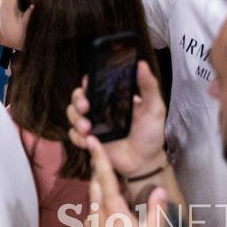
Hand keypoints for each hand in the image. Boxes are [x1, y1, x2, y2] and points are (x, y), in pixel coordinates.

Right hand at [67, 60, 166, 177]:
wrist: (145, 163)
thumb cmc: (150, 133)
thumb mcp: (154, 108)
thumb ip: (148, 87)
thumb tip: (142, 64)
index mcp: (112, 99)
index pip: (94, 85)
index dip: (87, 83)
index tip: (87, 83)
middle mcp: (99, 110)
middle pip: (77, 98)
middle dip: (77, 100)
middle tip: (85, 107)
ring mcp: (91, 125)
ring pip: (72, 114)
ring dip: (76, 120)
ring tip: (87, 128)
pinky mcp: (88, 141)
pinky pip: (73, 135)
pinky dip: (77, 137)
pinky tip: (88, 141)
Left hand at [84, 135, 165, 226]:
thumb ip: (157, 211)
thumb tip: (160, 190)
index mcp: (112, 209)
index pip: (104, 177)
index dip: (99, 157)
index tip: (91, 140)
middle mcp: (96, 212)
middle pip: (95, 185)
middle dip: (99, 172)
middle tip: (105, 161)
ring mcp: (88, 223)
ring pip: (92, 200)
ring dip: (100, 192)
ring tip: (114, 190)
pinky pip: (92, 214)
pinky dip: (99, 209)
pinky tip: (111, 218)